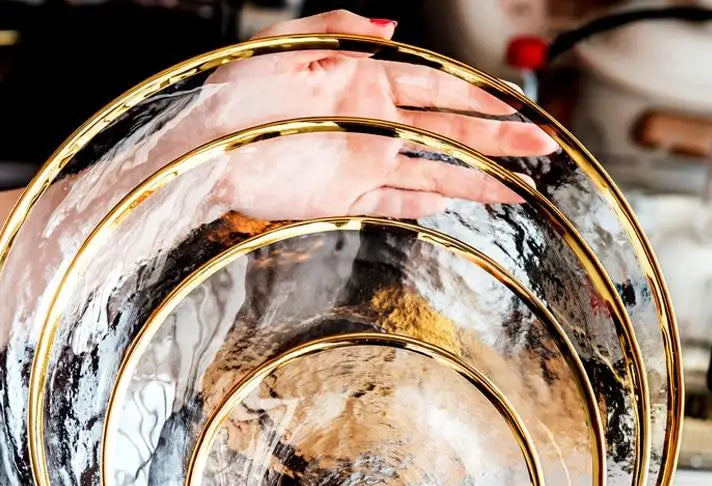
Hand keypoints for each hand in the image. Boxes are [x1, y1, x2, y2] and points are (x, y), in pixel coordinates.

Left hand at [172, 10, 554, 218]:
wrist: (203, 153)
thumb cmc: (235, 97)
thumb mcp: (286, 42)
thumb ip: (340, 25)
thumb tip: (392, 23)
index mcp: (362, 83)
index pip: (434, 88)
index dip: (476, 97)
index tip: (514, 105)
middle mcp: (370, 125)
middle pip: (445, 132)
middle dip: (495, 139)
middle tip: (538, 146)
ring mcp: (360, 165)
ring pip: (429, 171)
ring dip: (471, 180)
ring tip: (512, 187)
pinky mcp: (343, 200)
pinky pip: (392, 204)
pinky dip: (421, 205)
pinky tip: (450, 204)